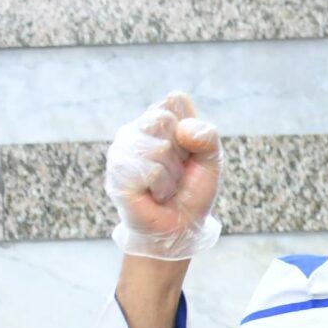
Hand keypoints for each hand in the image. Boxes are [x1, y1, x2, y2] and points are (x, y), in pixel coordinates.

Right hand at [105, 92, 222, 259]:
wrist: (179, 227)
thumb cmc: (192, 191)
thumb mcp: (211, 161)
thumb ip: (208, 137)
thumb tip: (184, 129)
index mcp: (158, 119)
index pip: (176, 100)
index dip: (191, 128)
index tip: (190, 150)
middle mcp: (135, 129)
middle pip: (163, 118)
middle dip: (181, 151)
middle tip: (178, 170)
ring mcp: (121, 150)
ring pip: (158, 148)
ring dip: (172, 173)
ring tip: (166, 185)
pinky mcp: (116, 172)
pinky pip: (149, 171)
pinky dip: (161, 187)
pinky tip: (154, 194)